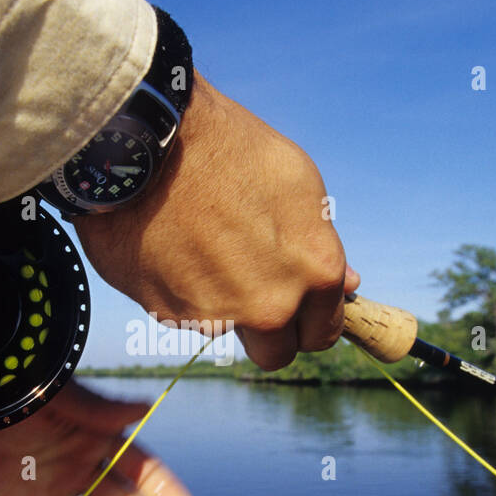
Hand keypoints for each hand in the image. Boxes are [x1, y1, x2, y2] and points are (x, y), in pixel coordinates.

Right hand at [71, 70, 360, 369]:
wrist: (148, 141)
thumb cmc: (229, 148)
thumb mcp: (296, 184)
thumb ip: (319, 244)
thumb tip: (347, 284)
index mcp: (314, 272)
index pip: (323, 331)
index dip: (311, 320)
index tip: (298, 309)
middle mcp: (270, 305)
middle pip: (277, 354)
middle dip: (269, 332)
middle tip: (251, 289)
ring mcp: (218, 316)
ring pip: (227, 333)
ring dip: (220, 308)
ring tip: (202, 250)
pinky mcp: (168, 314)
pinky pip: (183, 315)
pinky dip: (179, 291)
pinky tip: (171, 247)